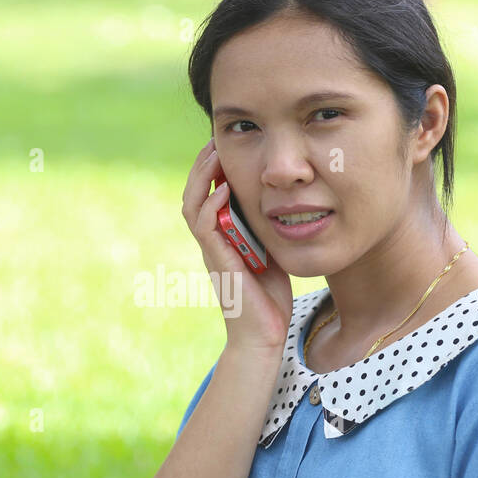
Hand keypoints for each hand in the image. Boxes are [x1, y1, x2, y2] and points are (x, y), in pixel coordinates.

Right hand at [181, 137, 292, 353]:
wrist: (261, 336)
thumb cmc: (269, 299)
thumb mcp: (271, 252)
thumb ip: (268, 229)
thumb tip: (285, 202)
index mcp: (222, 237)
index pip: (207, 194)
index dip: (211, 169)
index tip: (224, 145)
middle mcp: (211, 242)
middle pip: (193, 194)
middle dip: (202, 165)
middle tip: (215, 140)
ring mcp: (211, 252)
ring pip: (192, 205)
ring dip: (201, 177)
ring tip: (214, 154)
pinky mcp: (218, 262)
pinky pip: (205, 227)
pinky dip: (212, 204)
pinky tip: (224, 187)